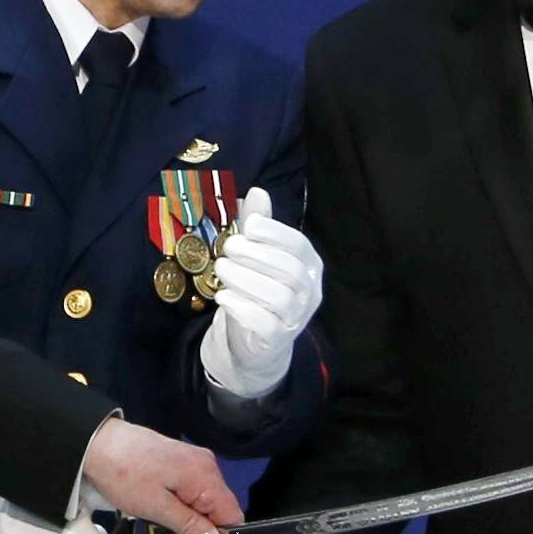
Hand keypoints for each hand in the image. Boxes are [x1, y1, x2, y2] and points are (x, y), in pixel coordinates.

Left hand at [79, 418, 242, 533]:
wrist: (96, 444)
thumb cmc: (124, 473)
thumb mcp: (155, 506)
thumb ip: (189, 525)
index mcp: (205, 478)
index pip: (232, 518)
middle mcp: (206, 472)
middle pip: (216, 520)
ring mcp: (191, 472)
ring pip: (201, 517)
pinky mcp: (177, 474)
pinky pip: (188, 507)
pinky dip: (180, 530)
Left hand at [200, 186, 323, 398]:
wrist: (257, 342)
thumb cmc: (259, 290)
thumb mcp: (258, 256)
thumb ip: (259, 227)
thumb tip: (256, 191)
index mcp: (309, 266)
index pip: (300, 246)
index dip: (276, 233)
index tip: (251, 225)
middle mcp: (309, 291)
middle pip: (291, 270)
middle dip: (257, 255)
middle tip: (228, 248)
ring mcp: (296, 317)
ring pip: (278, 297)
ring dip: (246, 280)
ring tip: (222, 270)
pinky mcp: (277, 339)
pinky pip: (265, 324)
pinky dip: (243, 308)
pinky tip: (224, 297)